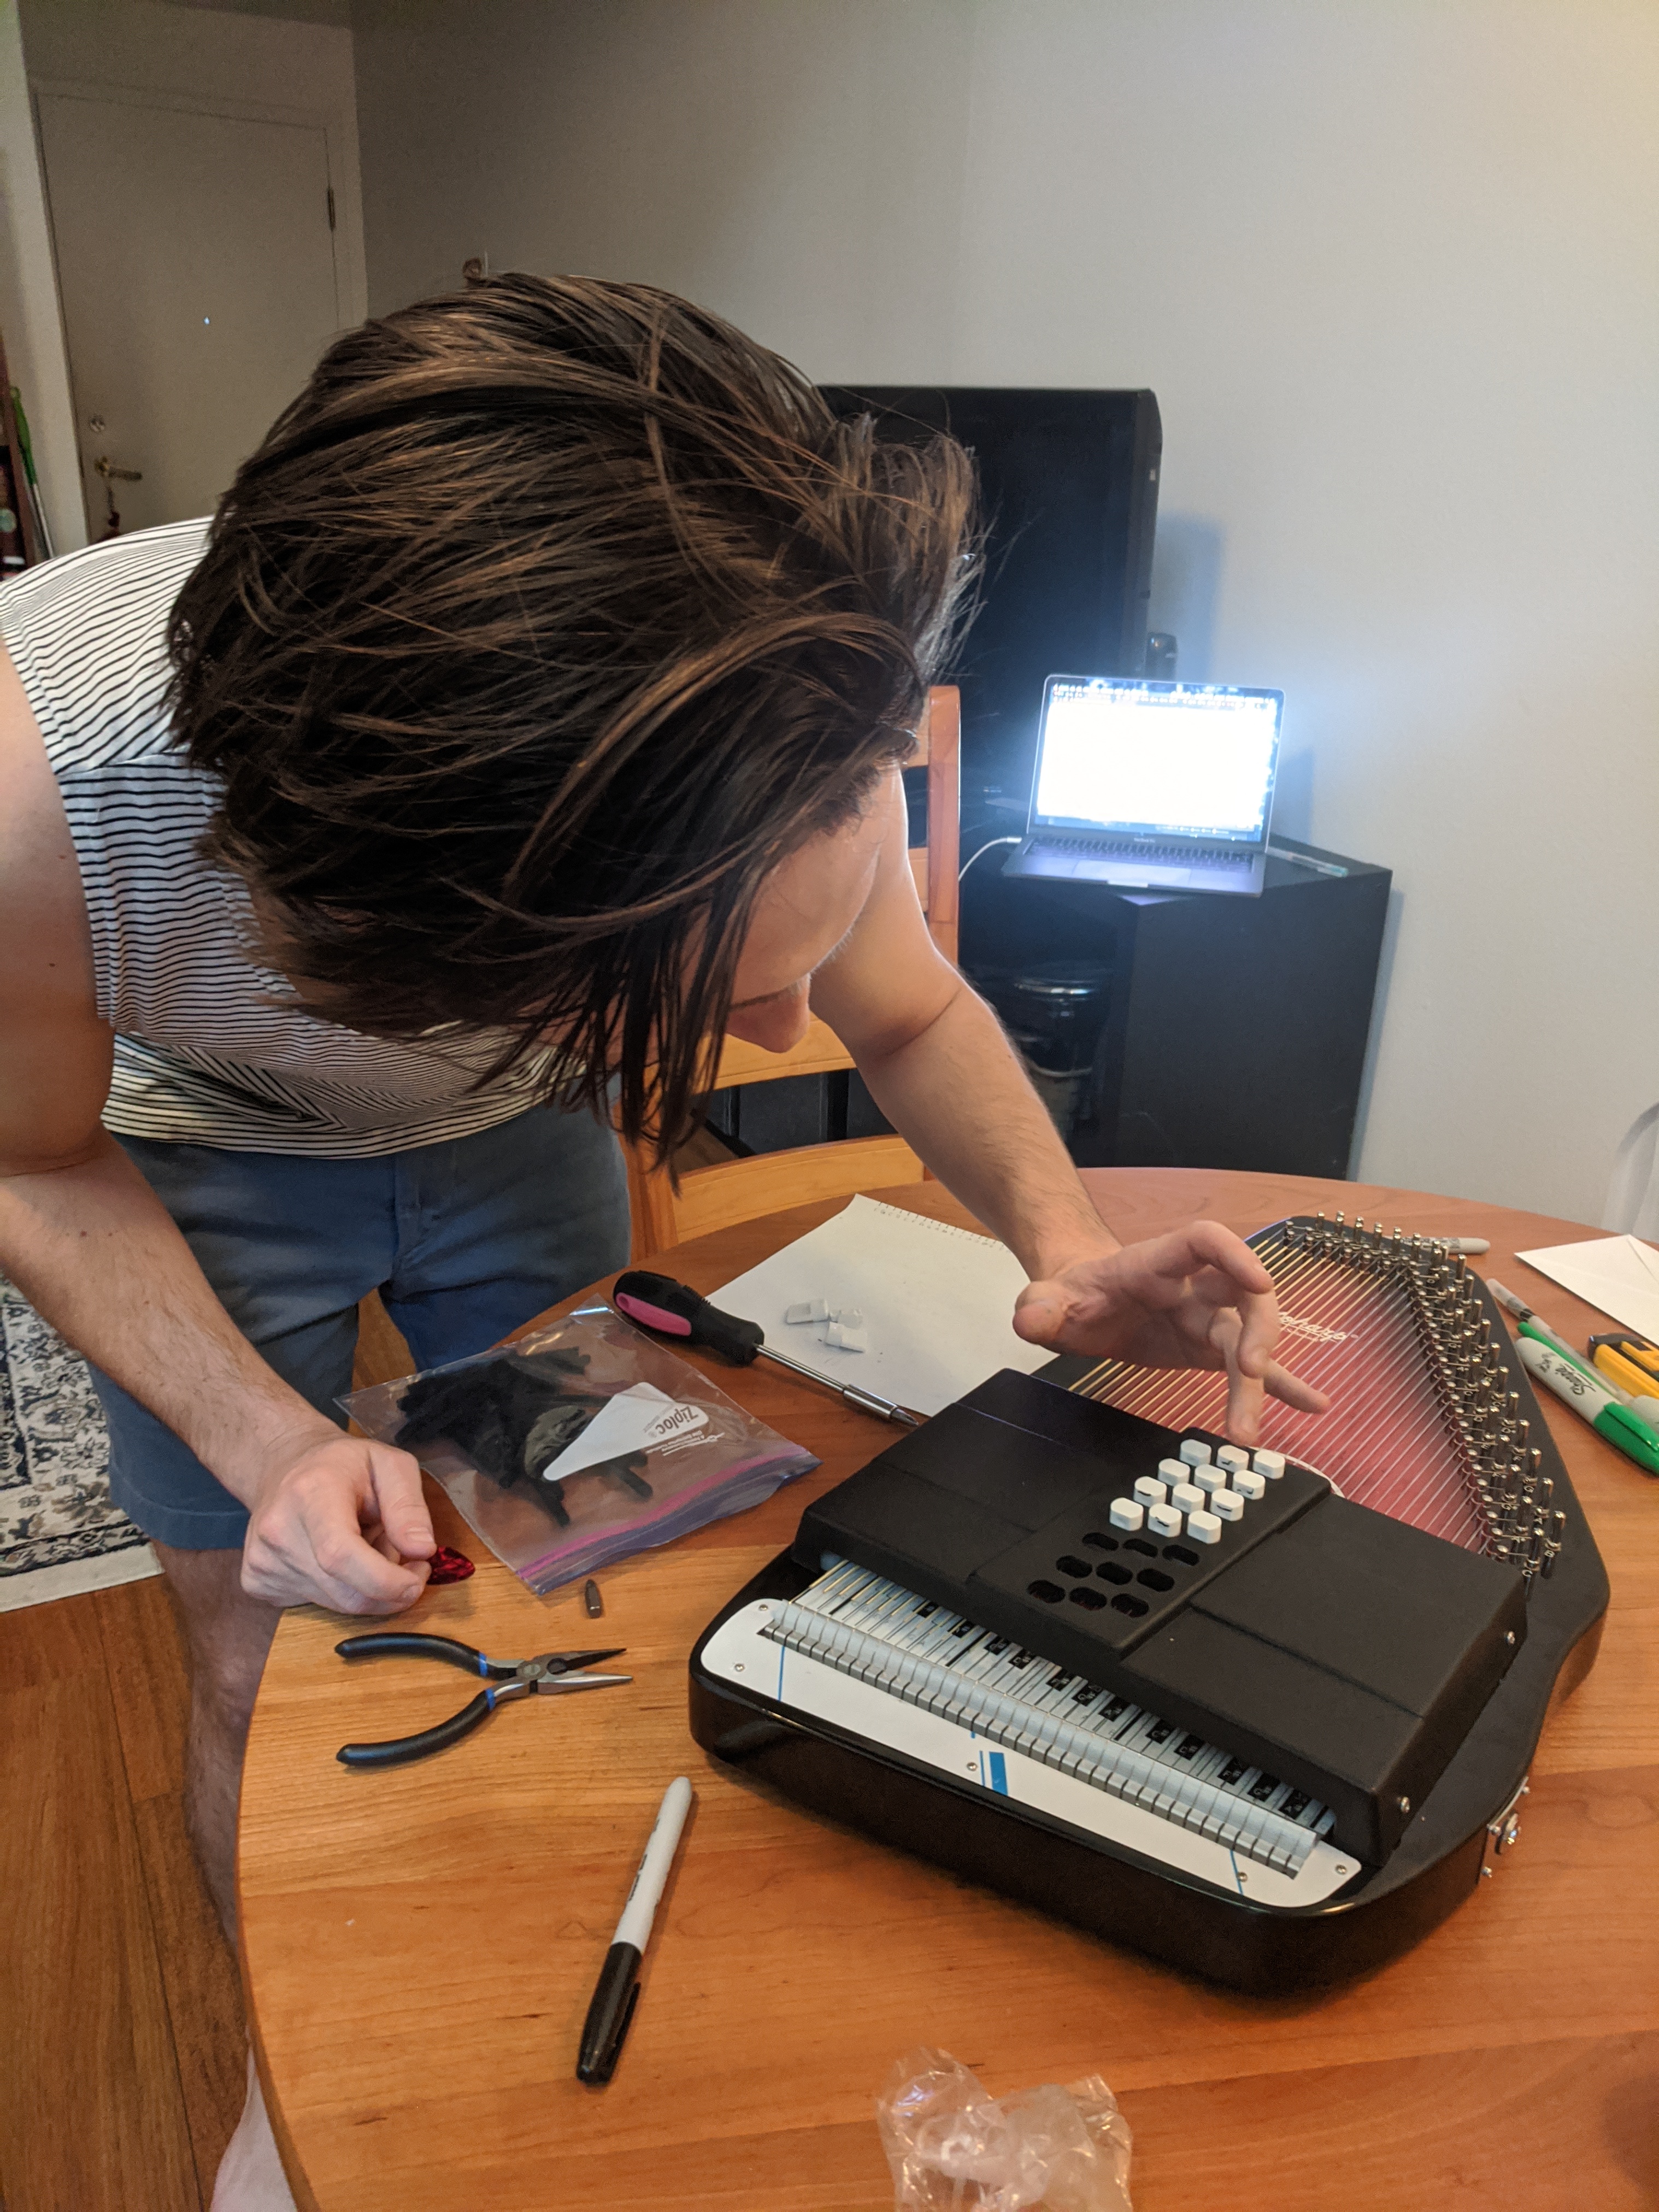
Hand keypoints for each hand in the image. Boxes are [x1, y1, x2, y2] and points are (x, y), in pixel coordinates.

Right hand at [241, 1424, 435, 1612]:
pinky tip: (337, 1558)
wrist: (282, 1465)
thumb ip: (409, 1506)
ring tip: (367, 1546)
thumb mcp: (390, 1464)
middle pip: (343, 1591)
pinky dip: (340, 1590)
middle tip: (410, 1563)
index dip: (385, 1581)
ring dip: (365, 1587)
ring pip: (334, 1603)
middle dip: (389, 1589)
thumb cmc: (342, 1464)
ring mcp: (261, 1560)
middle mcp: (277, 1530)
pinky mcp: (256, 1581)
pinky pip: (314, 1604)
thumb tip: (421, 1550)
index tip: (417, 1580)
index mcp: (310, 1494)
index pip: (340, 1555)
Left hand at [1012, 1220, 1329, 1444]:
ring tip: (1250, 1432)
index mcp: (1154, 1263)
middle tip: (1253, 1373)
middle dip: (1260, 1328)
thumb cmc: (1071, 1294)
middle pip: (1244, 1293)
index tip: (1258, 1280)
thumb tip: (1030, 1318)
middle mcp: (1192, 1287)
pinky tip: (1313, 1405)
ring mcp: (1206, 1318)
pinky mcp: (1209, 1349)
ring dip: (1262, 1381)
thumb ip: (1039, 1305)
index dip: (1234, 1254)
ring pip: (1250, 1340)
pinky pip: (1255, 1368)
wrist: (1079, 1301)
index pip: (1204, 1241)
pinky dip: (1284, 1385)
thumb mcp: (1046, 1299)